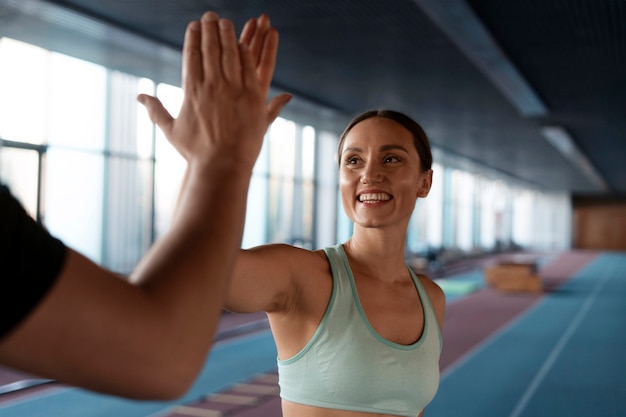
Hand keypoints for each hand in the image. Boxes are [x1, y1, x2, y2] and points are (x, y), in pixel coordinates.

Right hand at [138, 12, 290, 170]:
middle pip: (210, 49)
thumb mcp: (172, 131)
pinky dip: (245, 53)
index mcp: (192, 91)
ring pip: (230, 53)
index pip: (192, 55)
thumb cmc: (196, 152)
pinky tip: (243, 43)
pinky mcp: (252, 97)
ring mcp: (233, 90)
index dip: (193, 37)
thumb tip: (139, 97)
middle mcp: (212, 86)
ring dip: (227, 35)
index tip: (194, 25)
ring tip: (226, 23)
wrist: (223, 166)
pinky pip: (248, 68)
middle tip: (210, 16)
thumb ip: (155, 110)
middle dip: (210, 29)